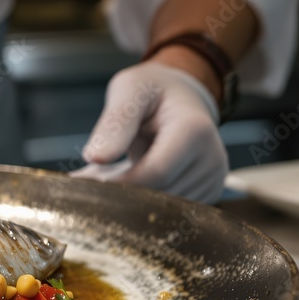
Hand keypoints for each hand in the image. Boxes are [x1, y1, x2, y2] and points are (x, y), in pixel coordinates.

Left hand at [71, 62, 227, 202]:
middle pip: (161, 194)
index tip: (87, 184)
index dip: (120, 183)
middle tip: (86, 185)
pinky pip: (171, 209)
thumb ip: (115, 122)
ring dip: (130, 200)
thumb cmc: (151, 90)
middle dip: (121, 193)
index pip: (156, 173)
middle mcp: (212, 159)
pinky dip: (144, 202)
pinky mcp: (206, 193)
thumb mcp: (129, 90)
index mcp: (195, 130)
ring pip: (164, 208)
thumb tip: (95, 156)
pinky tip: (126, 183)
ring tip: (105, 178)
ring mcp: (212, 179)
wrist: (181, 96)